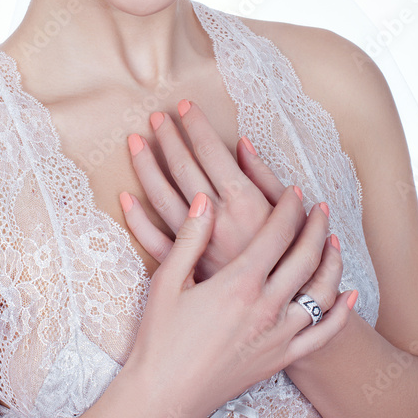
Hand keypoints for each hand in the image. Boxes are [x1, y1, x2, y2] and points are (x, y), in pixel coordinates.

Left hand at [121, 100, 301, 280]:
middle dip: (168, 138)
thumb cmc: (292, 258)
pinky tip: (126, 198)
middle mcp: (217, 219)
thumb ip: (263, 177)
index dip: (197, 126)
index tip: (185, 106)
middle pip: (183, 168)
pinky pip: (153, 241)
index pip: (212, 152)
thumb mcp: (288, 212)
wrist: (283, 311)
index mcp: (244, 201)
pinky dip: (136, 219)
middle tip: (156, 117)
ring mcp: (197, 244)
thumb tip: (241, 144)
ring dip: (146, 167)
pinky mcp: (186, 269)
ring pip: (162, 198)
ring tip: (135, 143)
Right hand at [123, 187, 353, 417]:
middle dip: (316, 227)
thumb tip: (203, 200)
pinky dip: (340, 314)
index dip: (289, 209)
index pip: (276, 235)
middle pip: (305, 258)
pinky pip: (322, 336)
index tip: (295, 192)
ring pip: (321, 293)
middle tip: (320, 207)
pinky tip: (348, 295)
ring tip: (332, 241)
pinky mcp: (280, 360)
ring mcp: (277, 337)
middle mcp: (265, 308)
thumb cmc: (159, 339)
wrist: (164, 397)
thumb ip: (190, 237)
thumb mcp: (167, 282)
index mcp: (238, 285)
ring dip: (331, 262)